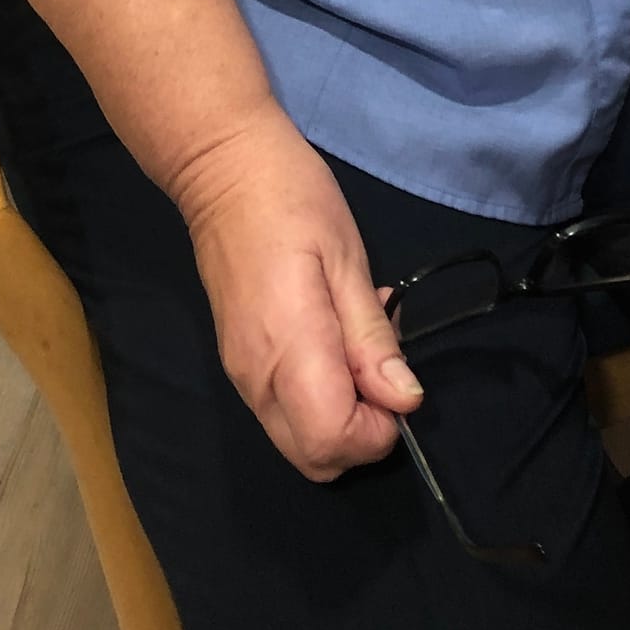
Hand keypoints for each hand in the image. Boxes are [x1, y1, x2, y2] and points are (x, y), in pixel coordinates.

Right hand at [173, 105, 423, 480]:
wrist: (222, 169)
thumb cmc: (293, 201)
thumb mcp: (348, 258)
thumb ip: (372, 338)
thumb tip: (406, 400)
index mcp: (287, 351)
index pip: (332, 442)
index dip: (378, 431)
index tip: (397, 382)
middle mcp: (258, 380)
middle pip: (316, 459)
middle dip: (363, 434)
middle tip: (384, 367)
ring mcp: (243, 375)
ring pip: (300, 441)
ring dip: (343, 415)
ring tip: (361, 343)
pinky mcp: (239, 364)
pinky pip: (285, 412)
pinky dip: (320, 399)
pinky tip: (336, 341)